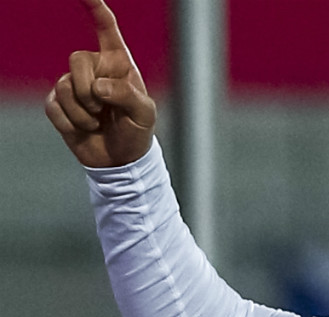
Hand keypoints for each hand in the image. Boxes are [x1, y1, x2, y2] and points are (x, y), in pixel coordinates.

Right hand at [45, 0, 154, 167]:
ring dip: (83, 112)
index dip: (96, 9)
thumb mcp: (144, 114)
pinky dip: (71, 122)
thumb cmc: (137, 132)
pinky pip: (54, 106)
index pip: (106, 29)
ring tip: (98, 122)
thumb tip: (97, 87)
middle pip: (77, 60)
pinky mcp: (59, 103)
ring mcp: (74, 85)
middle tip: (102, 109)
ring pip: (64, 87)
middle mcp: (94, 69)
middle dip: (88, 88)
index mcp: (119, 63)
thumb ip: (126, 95)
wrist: (120, 159)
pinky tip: (85, 128)